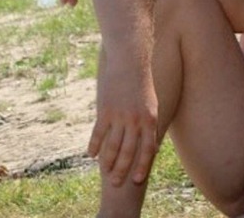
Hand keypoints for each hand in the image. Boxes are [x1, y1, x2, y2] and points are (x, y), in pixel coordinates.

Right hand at [88, 48, 158, 185]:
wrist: (130, 61)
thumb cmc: (142, 82)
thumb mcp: (152, 103)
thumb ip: (150, 124)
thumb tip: (152, 144)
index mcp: (150, 118)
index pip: (148, 149)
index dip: (142, 165)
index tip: (137, 179)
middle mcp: (135, 119)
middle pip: (129, 151)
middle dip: (122, 169)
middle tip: (115, 182)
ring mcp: (119, 115)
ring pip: (113, 145)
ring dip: (108, 161)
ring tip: (105, 172)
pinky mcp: (105, 110)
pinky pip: (99, 133)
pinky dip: (94, 145)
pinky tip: (91, 155)